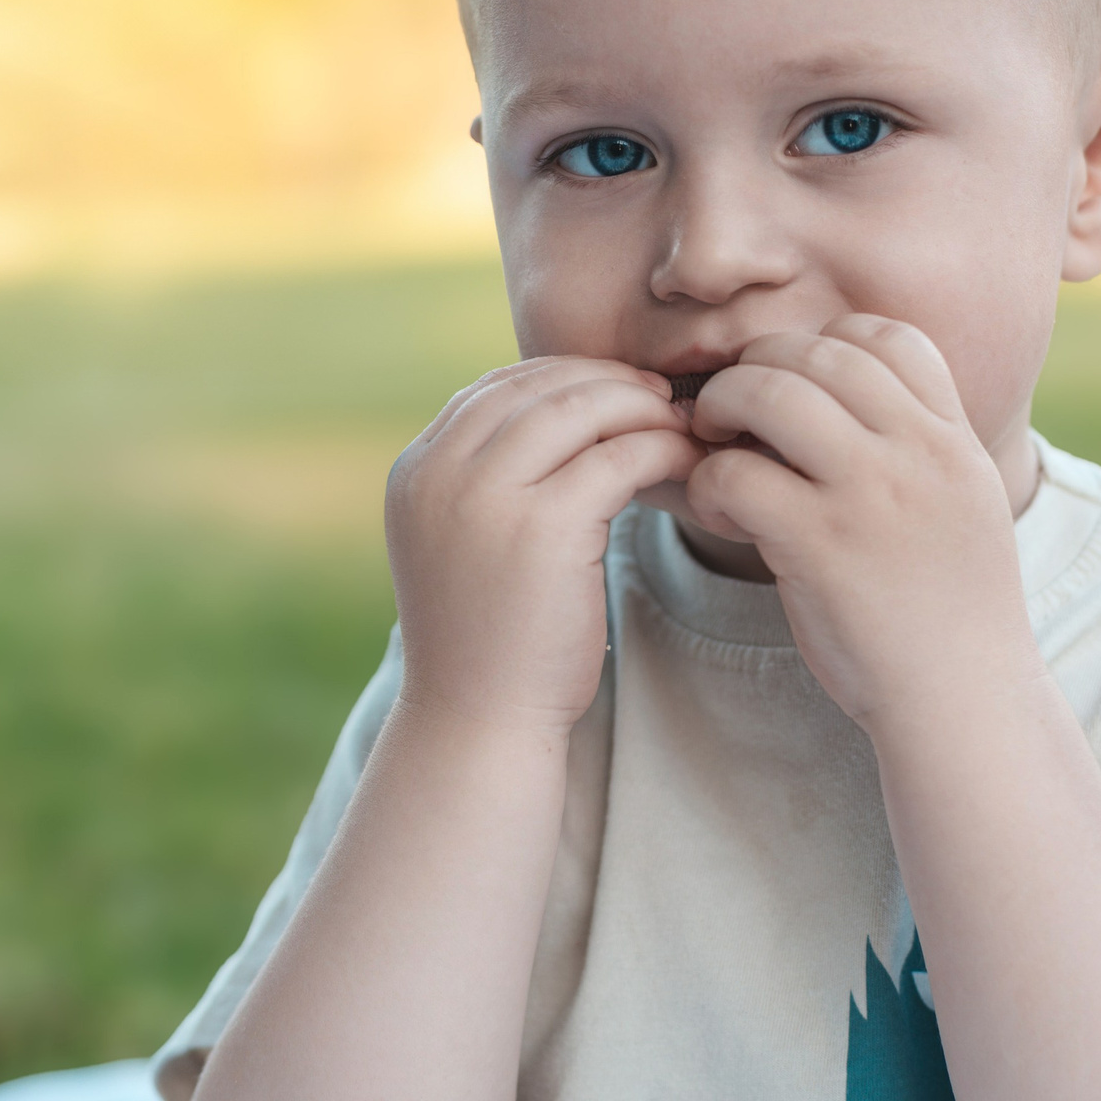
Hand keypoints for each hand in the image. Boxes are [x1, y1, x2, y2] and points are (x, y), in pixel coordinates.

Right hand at [385, 358, 702, 735]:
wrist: (477, 723)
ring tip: (681, 425)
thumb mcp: (465, 542)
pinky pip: (619, 457)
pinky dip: (661, 449)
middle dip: (609, 383)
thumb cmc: (488, 637)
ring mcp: (486, 496)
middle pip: (539, 385)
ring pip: (581, 409)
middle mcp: (440, 472)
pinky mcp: (544, 526)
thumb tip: (561, 416)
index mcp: (415, 470)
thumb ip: (490, 479)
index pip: (495, 387)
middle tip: (663, 398)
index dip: (564, 378)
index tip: (616, 392)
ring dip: (641, 409)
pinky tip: (686, 463)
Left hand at [681, 316, 1040, 727]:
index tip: (797, 380)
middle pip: (820, 353)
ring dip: (724, 403)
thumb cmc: (954, 613)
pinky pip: (739, 473)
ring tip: (712, 439)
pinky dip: (711, 480)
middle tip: (731, 404)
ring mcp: (869, 496)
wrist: (966, 701)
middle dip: (761, 364)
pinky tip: (720, 507)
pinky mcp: (820, 547)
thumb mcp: (965, 508)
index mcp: (953, 441)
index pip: (890, 337)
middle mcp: (917, 454)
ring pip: (772, 393)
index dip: (828, 342)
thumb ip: (920, 451)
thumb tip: (850, 406)